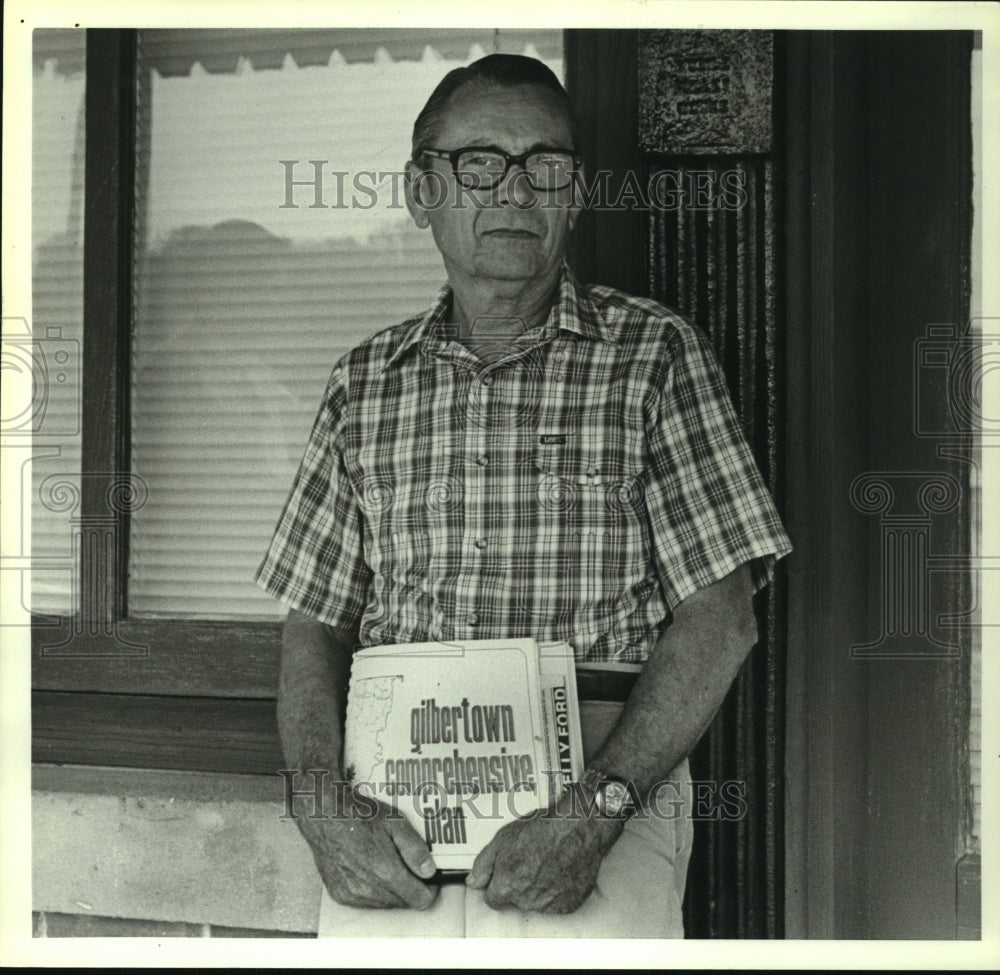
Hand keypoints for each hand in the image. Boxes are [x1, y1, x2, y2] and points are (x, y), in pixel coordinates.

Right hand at [296, 784, 437, 908]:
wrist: (325, 816)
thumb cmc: (359, 815)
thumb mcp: (395, 822)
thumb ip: (414, 849)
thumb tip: (429, 871)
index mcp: (386, 872)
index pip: (420, 900)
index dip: (429, 888)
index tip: (428, 876)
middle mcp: (369, 890)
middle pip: (404, 902)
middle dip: (410, 886)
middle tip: (405, 862)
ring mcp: (353, 895)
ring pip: (385, 903)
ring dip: (391, 889)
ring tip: (385, 861)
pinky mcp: (341, 895)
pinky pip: (366, 902)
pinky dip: (372, 889)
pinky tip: (369, 867)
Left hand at [465, 795, 623, 912]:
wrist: (578, 828)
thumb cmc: (542, 829)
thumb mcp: (503, 837)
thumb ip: (483, 863)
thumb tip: (473, 882)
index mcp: (506, 886)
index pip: (492, 899)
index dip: (497, 883)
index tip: (505, 871)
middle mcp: (526, 901)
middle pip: (514, 899)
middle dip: (518, 884)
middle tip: (529, 860)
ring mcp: (548, 905)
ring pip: (535, 902)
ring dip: (537, 888)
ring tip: (547, 861)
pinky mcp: (568, 905)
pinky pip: (556, 902)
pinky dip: (556, 890)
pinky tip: (560, 869)